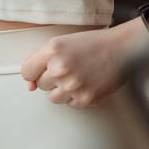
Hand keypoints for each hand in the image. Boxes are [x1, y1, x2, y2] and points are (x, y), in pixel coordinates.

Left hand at [19, 25, 140, 107]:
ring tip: (77, 77)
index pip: (26, 72)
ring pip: (53, 97)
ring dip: (62, 90)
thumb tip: (30, 86)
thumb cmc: (93, 44)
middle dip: (51, 79)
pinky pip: (70, 104)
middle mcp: (60, 68)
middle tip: (69, 68)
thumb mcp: (63, 43)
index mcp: (52, 50)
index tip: (43, 70)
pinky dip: (76, 97)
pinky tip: (87, 83)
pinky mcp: (85, 99)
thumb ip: (42, 61)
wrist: (122, 49)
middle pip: (41, 85)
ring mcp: (72, 85)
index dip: (34, 72)